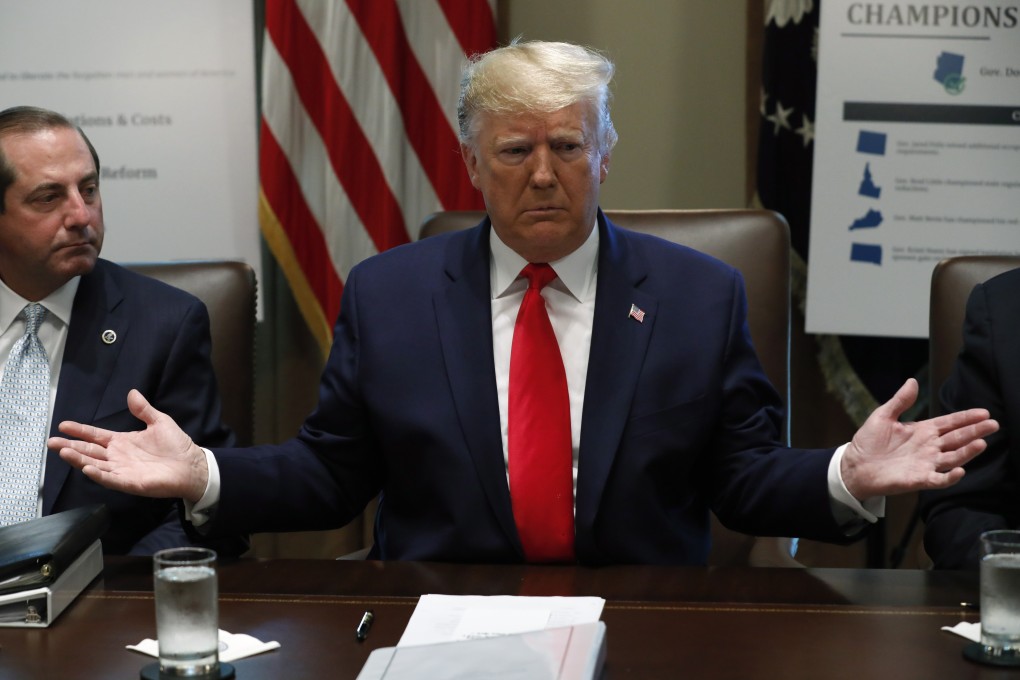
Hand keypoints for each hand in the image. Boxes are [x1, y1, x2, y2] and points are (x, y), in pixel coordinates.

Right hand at [48, 389, 208, 502]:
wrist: (192, 465)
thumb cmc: (176, 445)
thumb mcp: (159, 422)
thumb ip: (143, 409)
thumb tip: (132, 392)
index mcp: (123, 442)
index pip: (96, 436)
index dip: (80, 431)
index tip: (63, 425)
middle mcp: (118, 457)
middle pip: (89, 451)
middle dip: (70, 447)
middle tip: (51, 442)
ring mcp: (122, 470)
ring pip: (95, 465)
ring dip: (79, 459)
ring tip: (63, 452)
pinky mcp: (131, 482)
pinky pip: (111, 479)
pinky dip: (98, 474)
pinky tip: (87, 468)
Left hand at [841, 378, 998, 500]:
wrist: (855, 465)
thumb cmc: (868, 442)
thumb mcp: (883, 416)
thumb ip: (900, 401)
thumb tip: (912, 381)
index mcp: (923, 431)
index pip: (950, 423)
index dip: (966, 417)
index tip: (984, 412)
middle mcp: (929, 447)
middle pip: (957, 438)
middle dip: (975, 431)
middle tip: (992, 425)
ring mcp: (926, 463)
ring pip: (953, 457)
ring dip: (967, 451)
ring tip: (981, 442)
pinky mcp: (919, 479)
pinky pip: (939, 479)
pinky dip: (950, 477)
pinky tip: (960, 470)